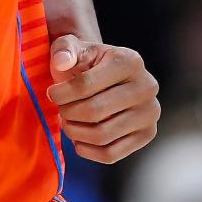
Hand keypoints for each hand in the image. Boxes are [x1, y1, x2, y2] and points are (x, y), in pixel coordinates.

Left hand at [46, 35, 159, 163]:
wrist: (107, 78)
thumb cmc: (86, 63)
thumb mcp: (72, 47)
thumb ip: (64, 50)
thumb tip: (62, 62)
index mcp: (129, 61)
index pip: (85, 84)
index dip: (60, 93)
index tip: (52, 94)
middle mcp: (147, 87)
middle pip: (94, 111)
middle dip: (68, 113)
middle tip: (61, 110)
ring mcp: (150, 113)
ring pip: (102, 135)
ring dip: (75, 132)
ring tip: (68, 122)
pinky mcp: (147, 135)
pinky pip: (111, 154)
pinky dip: (87, 150)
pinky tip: (79, 138)